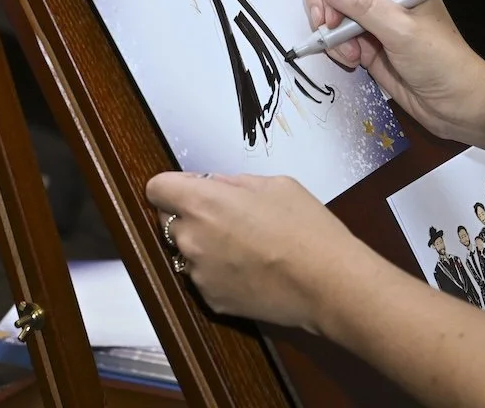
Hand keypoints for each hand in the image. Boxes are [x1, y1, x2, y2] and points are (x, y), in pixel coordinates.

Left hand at [146, 171, 359, 333]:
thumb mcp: (274, 184)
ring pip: (186, 250)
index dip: (174, 186)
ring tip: (243, 246)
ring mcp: (198, 274)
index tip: (192, 189)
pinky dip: (218, 271)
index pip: (156, 188)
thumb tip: (215, 186)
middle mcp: (191, 239)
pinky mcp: (210, 300)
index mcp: (202, 202)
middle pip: (167, 220)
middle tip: (225, 216)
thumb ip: (233, 183)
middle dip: (188, 214)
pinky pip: (203, 277)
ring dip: (203, 244)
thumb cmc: (306, 228)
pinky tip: (249, 269)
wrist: (328, 283)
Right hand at [303, 0, 484, 143]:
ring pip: (333, 15)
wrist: (456, 104)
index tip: (329, 18)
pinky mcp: (368, 43)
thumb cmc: (442, 62)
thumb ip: (360, 6)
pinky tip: (355, 61)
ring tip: (352, 55)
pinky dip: (338, 49)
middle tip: (328, 34)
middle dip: (327, 11)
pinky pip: (338, 38)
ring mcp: (374, 20)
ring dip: (333, 36)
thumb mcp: (400, 30)